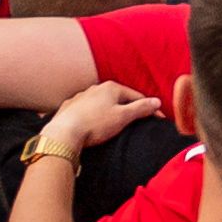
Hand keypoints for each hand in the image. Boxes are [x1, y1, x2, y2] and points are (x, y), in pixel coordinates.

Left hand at [35, 82, 159, 157]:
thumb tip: (157, 101)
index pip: (136, 96)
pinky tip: (93, 124)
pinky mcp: (69, 108)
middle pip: (118, 98)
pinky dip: (93, 116)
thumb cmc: (95, 124)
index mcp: (111, 87)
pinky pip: (86, 111)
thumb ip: (140, 108)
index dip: (148, 107)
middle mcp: (95, 88)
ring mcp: (81, 97)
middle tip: (136, 122)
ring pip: (101, 103)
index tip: (157, 119)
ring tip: (114, 124)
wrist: (64, 133)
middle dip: (128, 108)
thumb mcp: (123, 117)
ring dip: (109, 111)